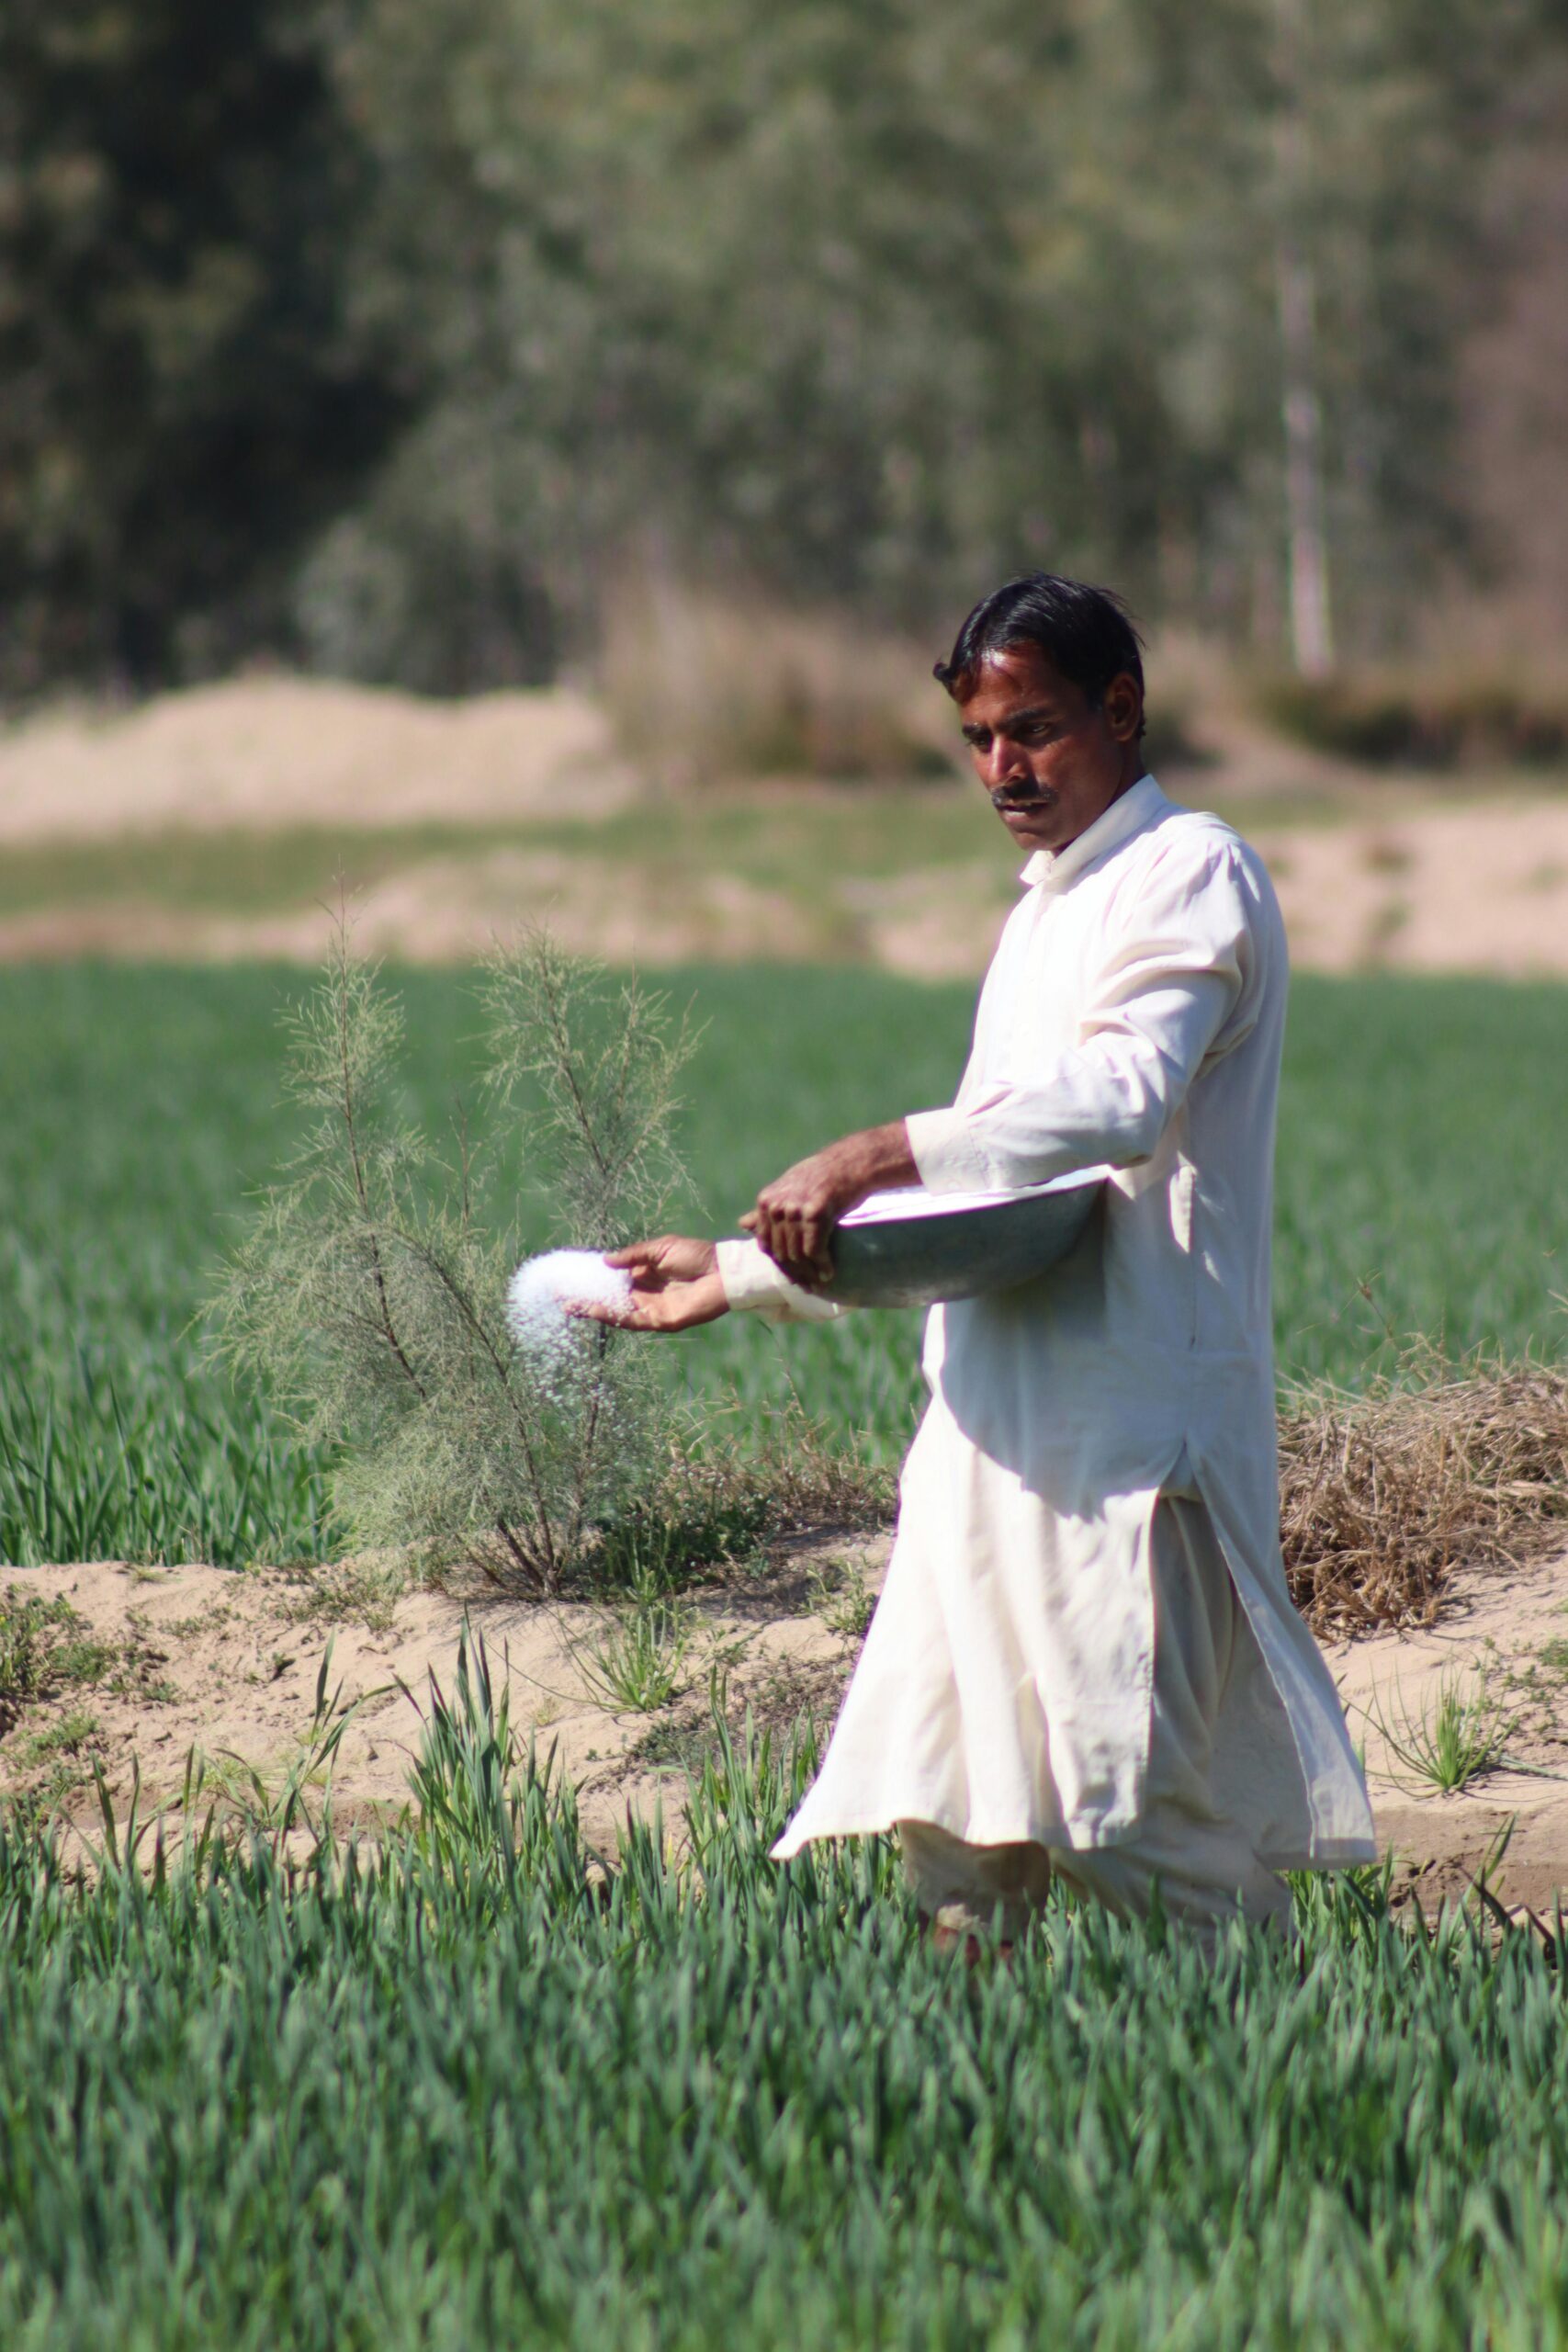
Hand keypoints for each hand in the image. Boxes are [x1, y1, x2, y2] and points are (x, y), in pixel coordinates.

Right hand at [567, 1236, 728, 1333]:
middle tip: (561, 1296)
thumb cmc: (696, 1256)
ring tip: (570, 1306)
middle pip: (610, 1298)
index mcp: (644, 1275)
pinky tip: (595, 1311)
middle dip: (586, 1298)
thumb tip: (605, 1261)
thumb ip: (633, 1256)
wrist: (723, 1272)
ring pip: (617, 1312)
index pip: (613, 1279)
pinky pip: (633, 1321)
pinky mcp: (660, 1321)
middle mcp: (645, 1294)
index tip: (571, 1277)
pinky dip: (613, 1317)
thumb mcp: (659, 1249)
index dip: (593, 1279)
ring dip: (593, 1310)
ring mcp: (651, 1309)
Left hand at [741, 1120, 917, 1285]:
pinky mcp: (815, 1214)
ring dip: (810, 1273)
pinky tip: (829, 1272)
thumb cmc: (821, 1176)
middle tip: (808, 1286)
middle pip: (782, 1252)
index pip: (766, 1244)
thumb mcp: (788, 1189)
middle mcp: (776, 1206)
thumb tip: (742, 1224)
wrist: (851, 1163)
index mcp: (766, 1201)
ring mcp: (794, 1210)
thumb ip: (766, 1210)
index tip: (793, 1277)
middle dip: (795, 1273)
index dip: (780, 1264)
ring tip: (820, 1283)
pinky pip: (814, 1250)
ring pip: (797, 1255)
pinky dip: (822, 1265)